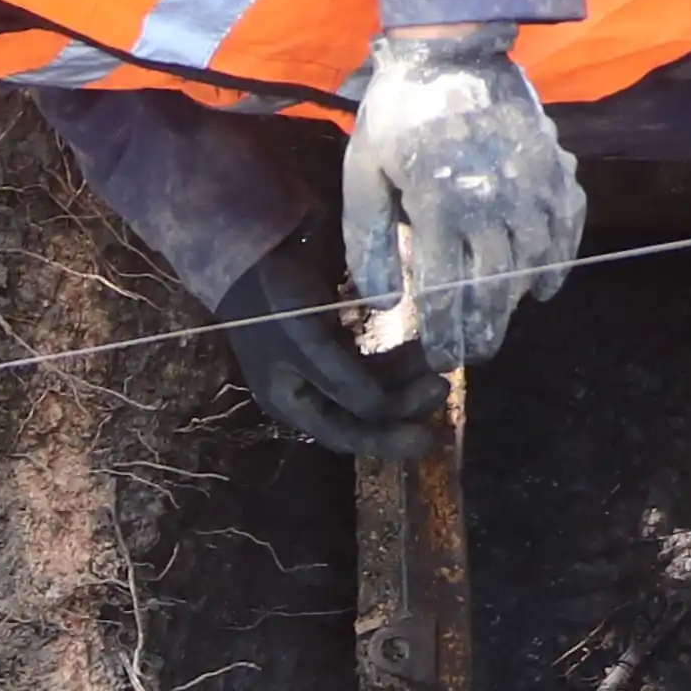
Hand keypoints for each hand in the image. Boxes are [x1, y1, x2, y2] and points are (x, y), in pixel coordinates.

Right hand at [215, 233, 447, 461]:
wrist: (249, 249)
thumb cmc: (272, 300)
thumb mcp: (305, 343)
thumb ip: (343, 381)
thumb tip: (386, 412)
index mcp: (292, 403)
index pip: (347, 436)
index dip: (387, 441)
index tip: (430, 435)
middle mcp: (307, 391)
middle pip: (363, 416)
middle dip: (403, 406)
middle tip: (441, 387)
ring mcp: (320, 365)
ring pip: (372, 387)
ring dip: (404, 382)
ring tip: (436, 368)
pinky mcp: (332, 339)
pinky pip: (370, 360)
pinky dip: (394, 359)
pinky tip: (417, 349)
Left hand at [338, 24, 584, 370]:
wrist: (453, 51)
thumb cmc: (398, 115)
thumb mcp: (363, 173)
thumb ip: (368, 240)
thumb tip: (387, 304)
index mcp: (439, 206)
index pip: (446, 291)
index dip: (446, 333)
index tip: (442, 361)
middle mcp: (491, 203)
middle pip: (494, 288)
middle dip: (484, 329)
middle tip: (474, 355)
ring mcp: (531, 187)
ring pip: (534, 265)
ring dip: (518, 302)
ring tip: (501, 323)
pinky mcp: (556, 170)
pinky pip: (567, 230)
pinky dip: (558, 263)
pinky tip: (542, 286)